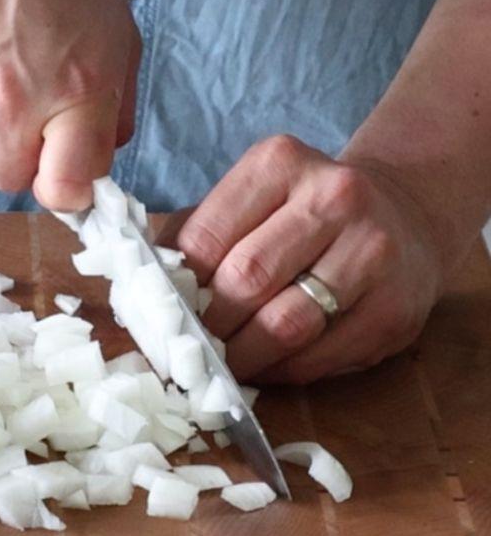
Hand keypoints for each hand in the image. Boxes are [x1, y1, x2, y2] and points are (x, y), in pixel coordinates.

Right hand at [0, 0, 140, 209]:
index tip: (62, 174)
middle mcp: (11, 96)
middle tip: (21, 107)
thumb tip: (94, 167)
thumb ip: (111, 110)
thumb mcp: (114, 35)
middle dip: (17, 153)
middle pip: (7, 179)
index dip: (64, 188)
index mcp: (74, 88)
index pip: (64, 188)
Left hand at [174, 135, 450, 383]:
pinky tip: (265, 368)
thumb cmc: (298, 214)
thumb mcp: (248, 201)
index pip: (205, 237)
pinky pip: (322, 357)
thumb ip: (192, 236)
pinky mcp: (397, 307)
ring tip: (219, 368)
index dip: (175, 289)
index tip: (159, 317)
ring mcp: (373, 251)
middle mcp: (334, 196)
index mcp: (279, 163)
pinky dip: (282, 372)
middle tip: (187, 350)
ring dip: (242, 358)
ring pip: (286, 325)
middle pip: (245, 280)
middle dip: (208, 327)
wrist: (403, 214)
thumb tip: (132, 288)